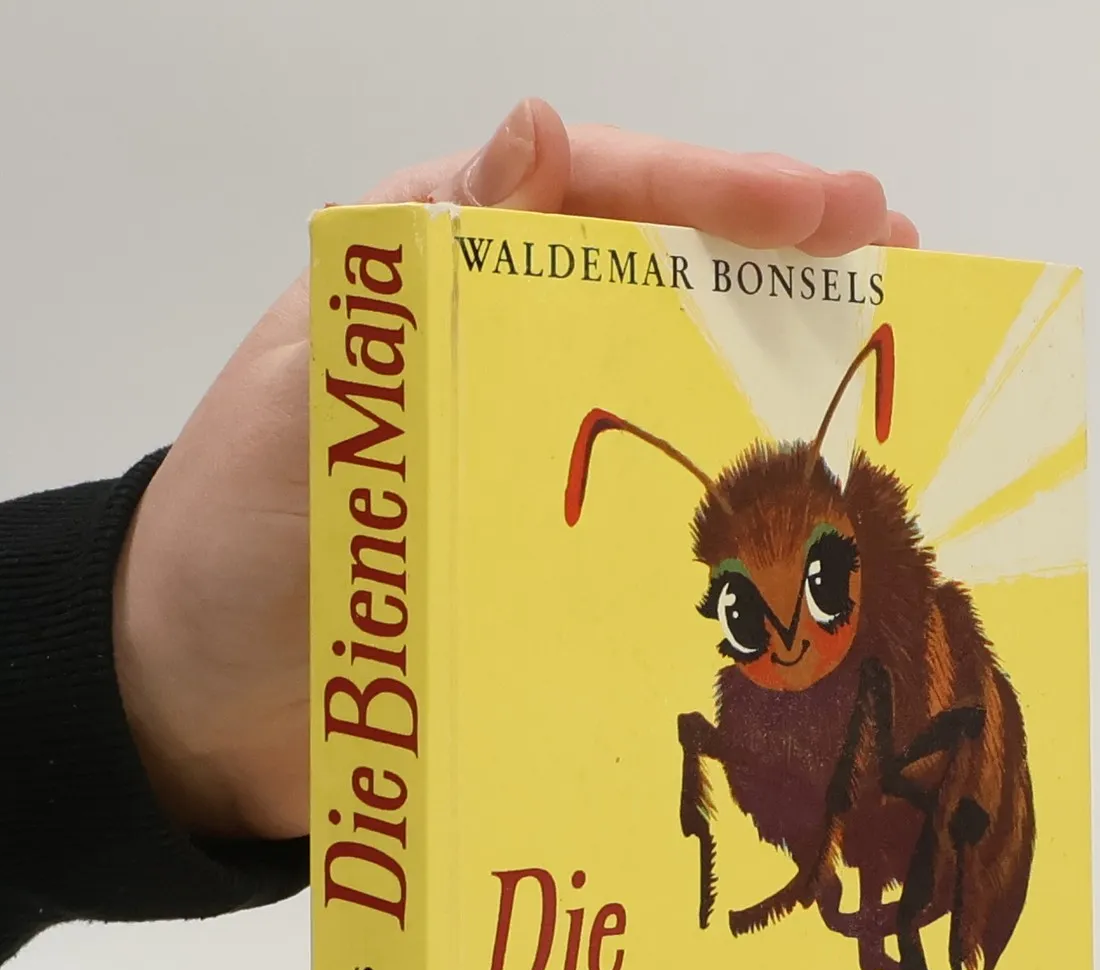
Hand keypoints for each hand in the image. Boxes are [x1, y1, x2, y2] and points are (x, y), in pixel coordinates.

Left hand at [112, 99, 919, 840]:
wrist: (195, 706)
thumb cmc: (229, 541)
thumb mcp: (311, 392)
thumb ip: (417, 279)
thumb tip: (539, 132)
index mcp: (436, 268)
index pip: (598, 194)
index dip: (722, 192)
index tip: (833, 207)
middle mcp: (499, 342)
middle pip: (661, 277)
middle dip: (783, 264)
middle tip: (903, 259)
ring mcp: (532, 450)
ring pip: (673, 384)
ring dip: (780, 370)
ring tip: (892, 362)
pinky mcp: (549, 549)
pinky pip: (655, 508)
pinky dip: (733, 502)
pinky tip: (810, 509)